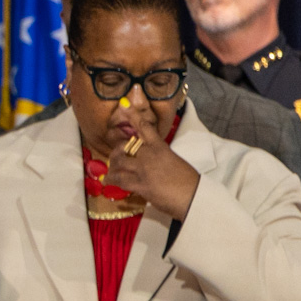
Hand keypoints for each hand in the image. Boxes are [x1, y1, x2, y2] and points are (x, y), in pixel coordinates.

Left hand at [103, 100, 200, 218]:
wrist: (193, 195)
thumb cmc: (188, 180)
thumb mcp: (174, 161)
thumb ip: (159, 157)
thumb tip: (151, 161)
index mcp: (160, 147)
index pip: (144, 127)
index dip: (133, 116)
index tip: (124, 105)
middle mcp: (149, 155)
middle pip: (124, 147)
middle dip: (117, 152)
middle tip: (117, 156)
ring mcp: (143, 169)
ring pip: (118, 163)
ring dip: (113, 167)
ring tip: (112, 171)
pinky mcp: (139, 184)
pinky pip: (119, 179)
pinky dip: (111, 180)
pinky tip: (108, 181)